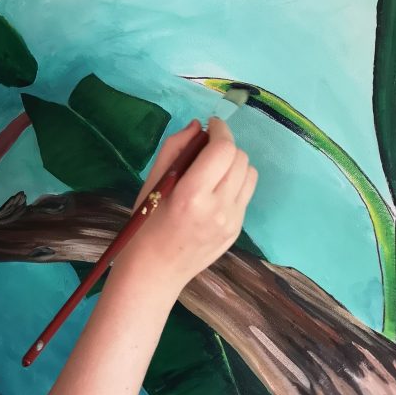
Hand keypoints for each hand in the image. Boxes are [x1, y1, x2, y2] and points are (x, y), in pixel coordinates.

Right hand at [114, 118, 257, 287]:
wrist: (155, 270)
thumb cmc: (146, 222)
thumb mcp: (152, 181)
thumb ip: (175, 148)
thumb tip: (198, 126)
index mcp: (191, 195)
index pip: (223, 150)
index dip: (220, 130)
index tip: (211, 125)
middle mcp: (218, 208)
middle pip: (240, 158)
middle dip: (225, 145)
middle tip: (207, 148)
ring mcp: (231, 221)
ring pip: (249, 173)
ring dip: (234, 162)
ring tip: (214, 168)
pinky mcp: (237, 230)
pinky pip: (246, 193)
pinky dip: (235, 182)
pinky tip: (216, 189)